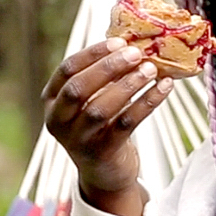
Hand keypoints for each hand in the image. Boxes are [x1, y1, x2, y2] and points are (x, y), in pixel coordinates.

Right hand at [42, 38, 173, 215]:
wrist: (105, 173)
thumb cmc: (100, 126)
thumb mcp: (92, 100)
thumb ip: (102, 77)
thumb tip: (132, 42)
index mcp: (51, 100)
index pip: (67, 70)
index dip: (93, 53)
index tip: (119, 42)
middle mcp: (58, 120)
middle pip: (79, 88)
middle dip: (108, 68)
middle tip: (136, 53)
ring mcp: (78, 139)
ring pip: (101, 108)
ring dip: (128, 85)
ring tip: (152, 69)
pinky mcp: (102, 152)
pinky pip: (127, 123)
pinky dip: (147, 102)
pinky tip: (164, 88)